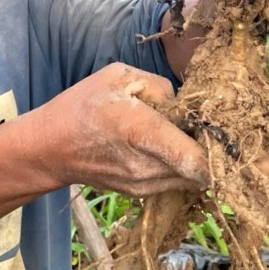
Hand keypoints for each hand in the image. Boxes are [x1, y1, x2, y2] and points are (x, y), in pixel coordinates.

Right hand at [30, 63, 210, 196]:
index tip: (218, 127)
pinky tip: (165, 148)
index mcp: (141, 131)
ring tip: (181, 135)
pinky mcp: (141, 193)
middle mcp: (146, 165)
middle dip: (209, 149)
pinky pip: (176, 182)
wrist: (50, 149)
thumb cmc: (82, 106)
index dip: (217, 147)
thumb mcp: (117, 76)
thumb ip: (160, 87)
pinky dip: (180, 168)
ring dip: (195, 160)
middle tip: (202, 126)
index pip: (196, 159)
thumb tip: (185, 106)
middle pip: (201, 170)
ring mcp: (143, 185)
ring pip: (192, 179)